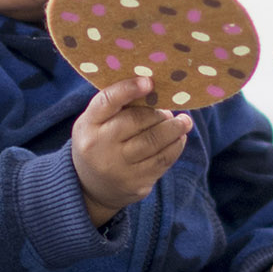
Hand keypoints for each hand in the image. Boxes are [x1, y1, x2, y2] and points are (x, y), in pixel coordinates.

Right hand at [73, 77, 194, 225]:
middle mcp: (100, 147)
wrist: (91, 188)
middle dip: (159, 114)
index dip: (129, 89)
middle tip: (172, 111)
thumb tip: (153, 87)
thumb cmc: (100, 143)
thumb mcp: (96, 123)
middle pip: (136, 121)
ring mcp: (118, 167)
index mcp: (88, 125)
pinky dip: (175, 147)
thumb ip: (117, 106)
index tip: (149, 82)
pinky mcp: (136, 184)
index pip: (107, 102)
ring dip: (174, 129)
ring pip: (153, 142)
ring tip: (184, 122)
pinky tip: (179, 139)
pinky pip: (162, 161)